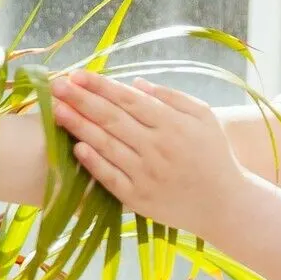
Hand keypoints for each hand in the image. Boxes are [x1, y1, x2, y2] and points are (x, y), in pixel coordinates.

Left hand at [52, 70, 248, 241]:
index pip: (128, 100)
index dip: (100, 86)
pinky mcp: (140, 198)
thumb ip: (173, 97)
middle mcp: (157, 148)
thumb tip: (136, 84)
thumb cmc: (214, 156)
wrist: (225, 205)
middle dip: (81, 100)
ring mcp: (146, 174)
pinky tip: (77, 146)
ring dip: (78, 126)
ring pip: (106, 145)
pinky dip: (93, 162)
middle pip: (111, 119)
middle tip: (55, 85)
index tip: (77, 74)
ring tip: (56, 110)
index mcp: (172, 124)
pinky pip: (111, 177)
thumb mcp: (205, 117)